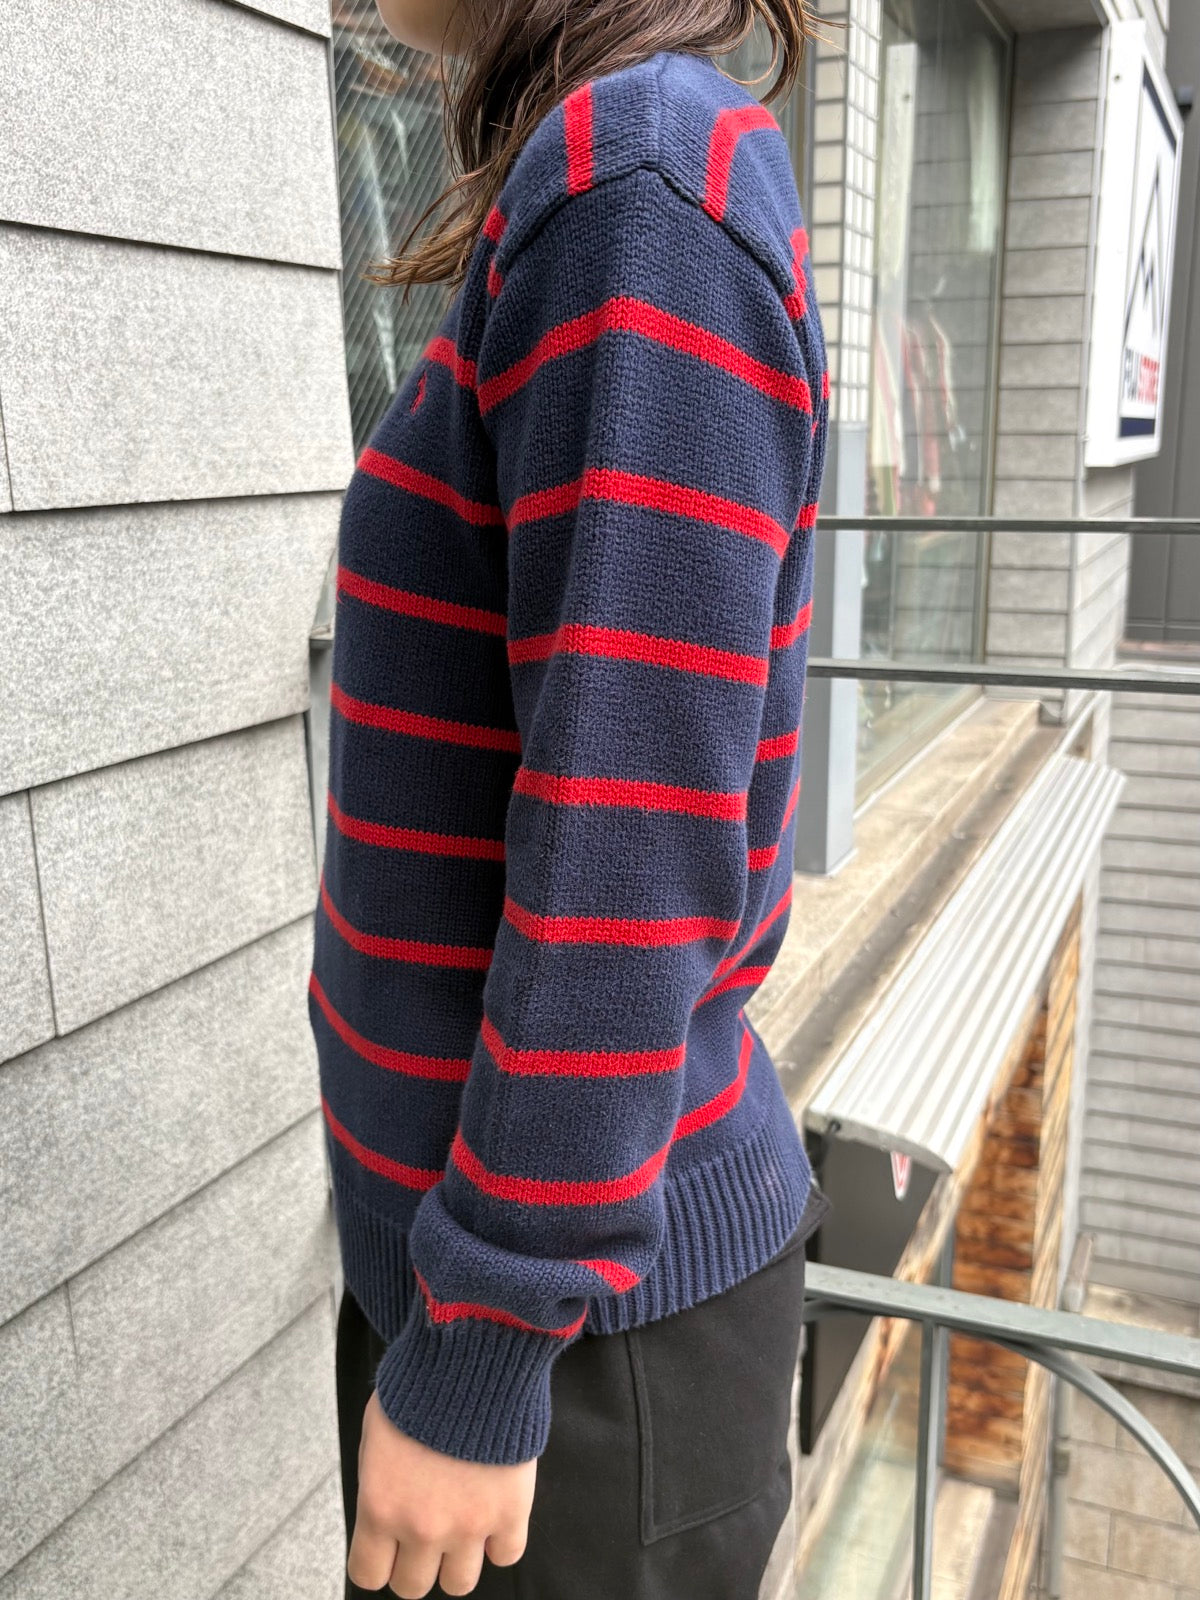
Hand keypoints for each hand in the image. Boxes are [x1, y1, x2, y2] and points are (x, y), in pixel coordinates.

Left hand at [348, 1389, 536, 1596]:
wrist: (471, 1358)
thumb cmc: (418, 1387)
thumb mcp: (377, 1436)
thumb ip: (380, 1485)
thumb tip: (387, 1514)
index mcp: (380, 1508)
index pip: (369, 1576)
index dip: (380, 1560)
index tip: (388, 1545)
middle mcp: (422, 1527)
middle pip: (413, 1587)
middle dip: (416, 1562)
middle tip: (426, 1531)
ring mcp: (469, 1525)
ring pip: (459, 1583)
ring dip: (458, 1559)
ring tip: (462, 1525)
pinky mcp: (510, 1512)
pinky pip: (506, 1555)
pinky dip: (500, 1540)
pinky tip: (494, 1512)